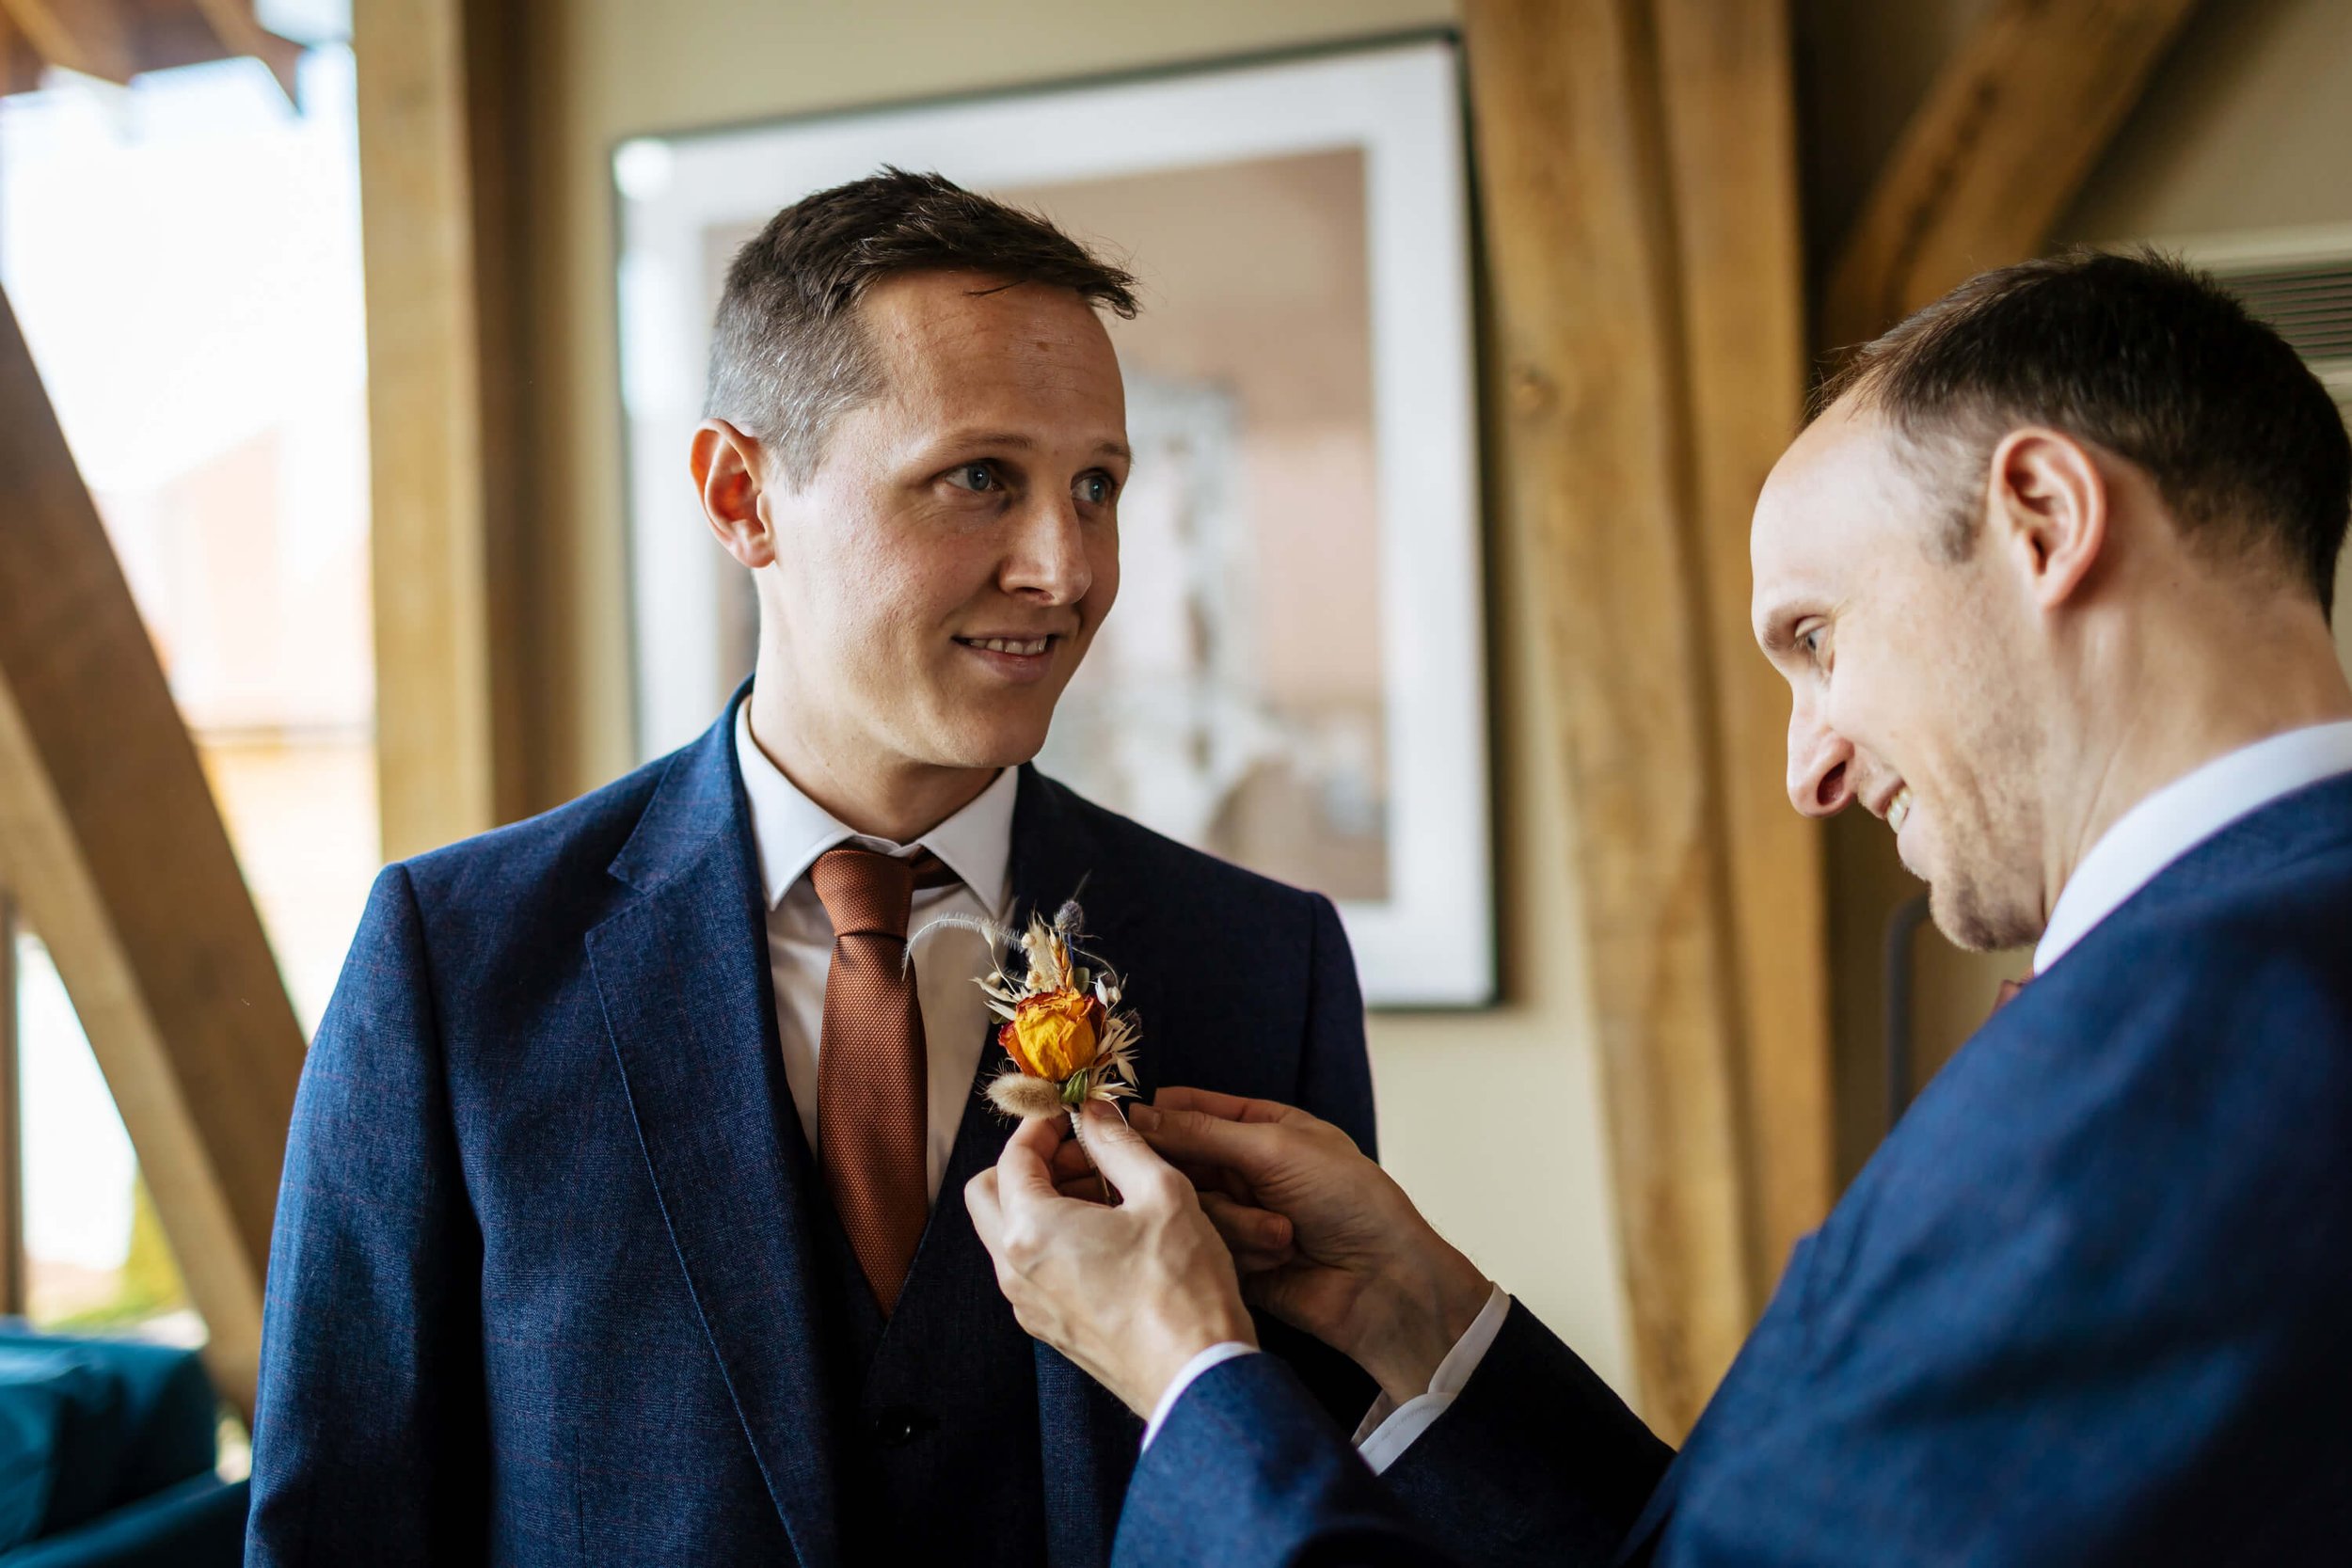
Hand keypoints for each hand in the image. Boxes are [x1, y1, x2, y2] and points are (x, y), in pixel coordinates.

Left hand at [966, 1102, 1264, 1417]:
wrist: (1197, 1375)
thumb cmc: (1182, 1287)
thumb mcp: (1162, 1192)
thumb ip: (1119, 1143)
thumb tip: (1095, 1113)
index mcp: (1031, 1231)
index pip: (1013, 1157)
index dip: (1042, 1126)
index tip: (1073, 1115)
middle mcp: (1015, 1271)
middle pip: (990, 1195)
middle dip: (1030, 1164)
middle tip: (1083, 1154)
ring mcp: (1029, 1306)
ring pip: (1010, 1235)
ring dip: (1044, 1202)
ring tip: (1108, 1194)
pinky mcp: (1051, 1329)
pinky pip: (1032, 1270)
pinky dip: (1055, 1240)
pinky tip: (1111, 1236)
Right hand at [1131, 1088, 1491, 1406]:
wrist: (1384, 1283)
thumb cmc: (1349, 1200)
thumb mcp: (1276, 1148)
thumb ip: (1204, 1133)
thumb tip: (1140, 1114)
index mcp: (1262, 1128)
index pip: (1193, 1111)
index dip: (1156, 1115)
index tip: (1121, 1122)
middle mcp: (1245, 1169)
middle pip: (1179, 1161)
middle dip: (1183, 1173)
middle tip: (1178, 1184)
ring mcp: (1238, 1215)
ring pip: (1190, 1206)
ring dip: (1235, 1221)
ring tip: (1282, 1234)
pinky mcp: (1233, 1261)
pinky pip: (1205, 1246)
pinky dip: (1239, 1250)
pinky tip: (1277, 1258)